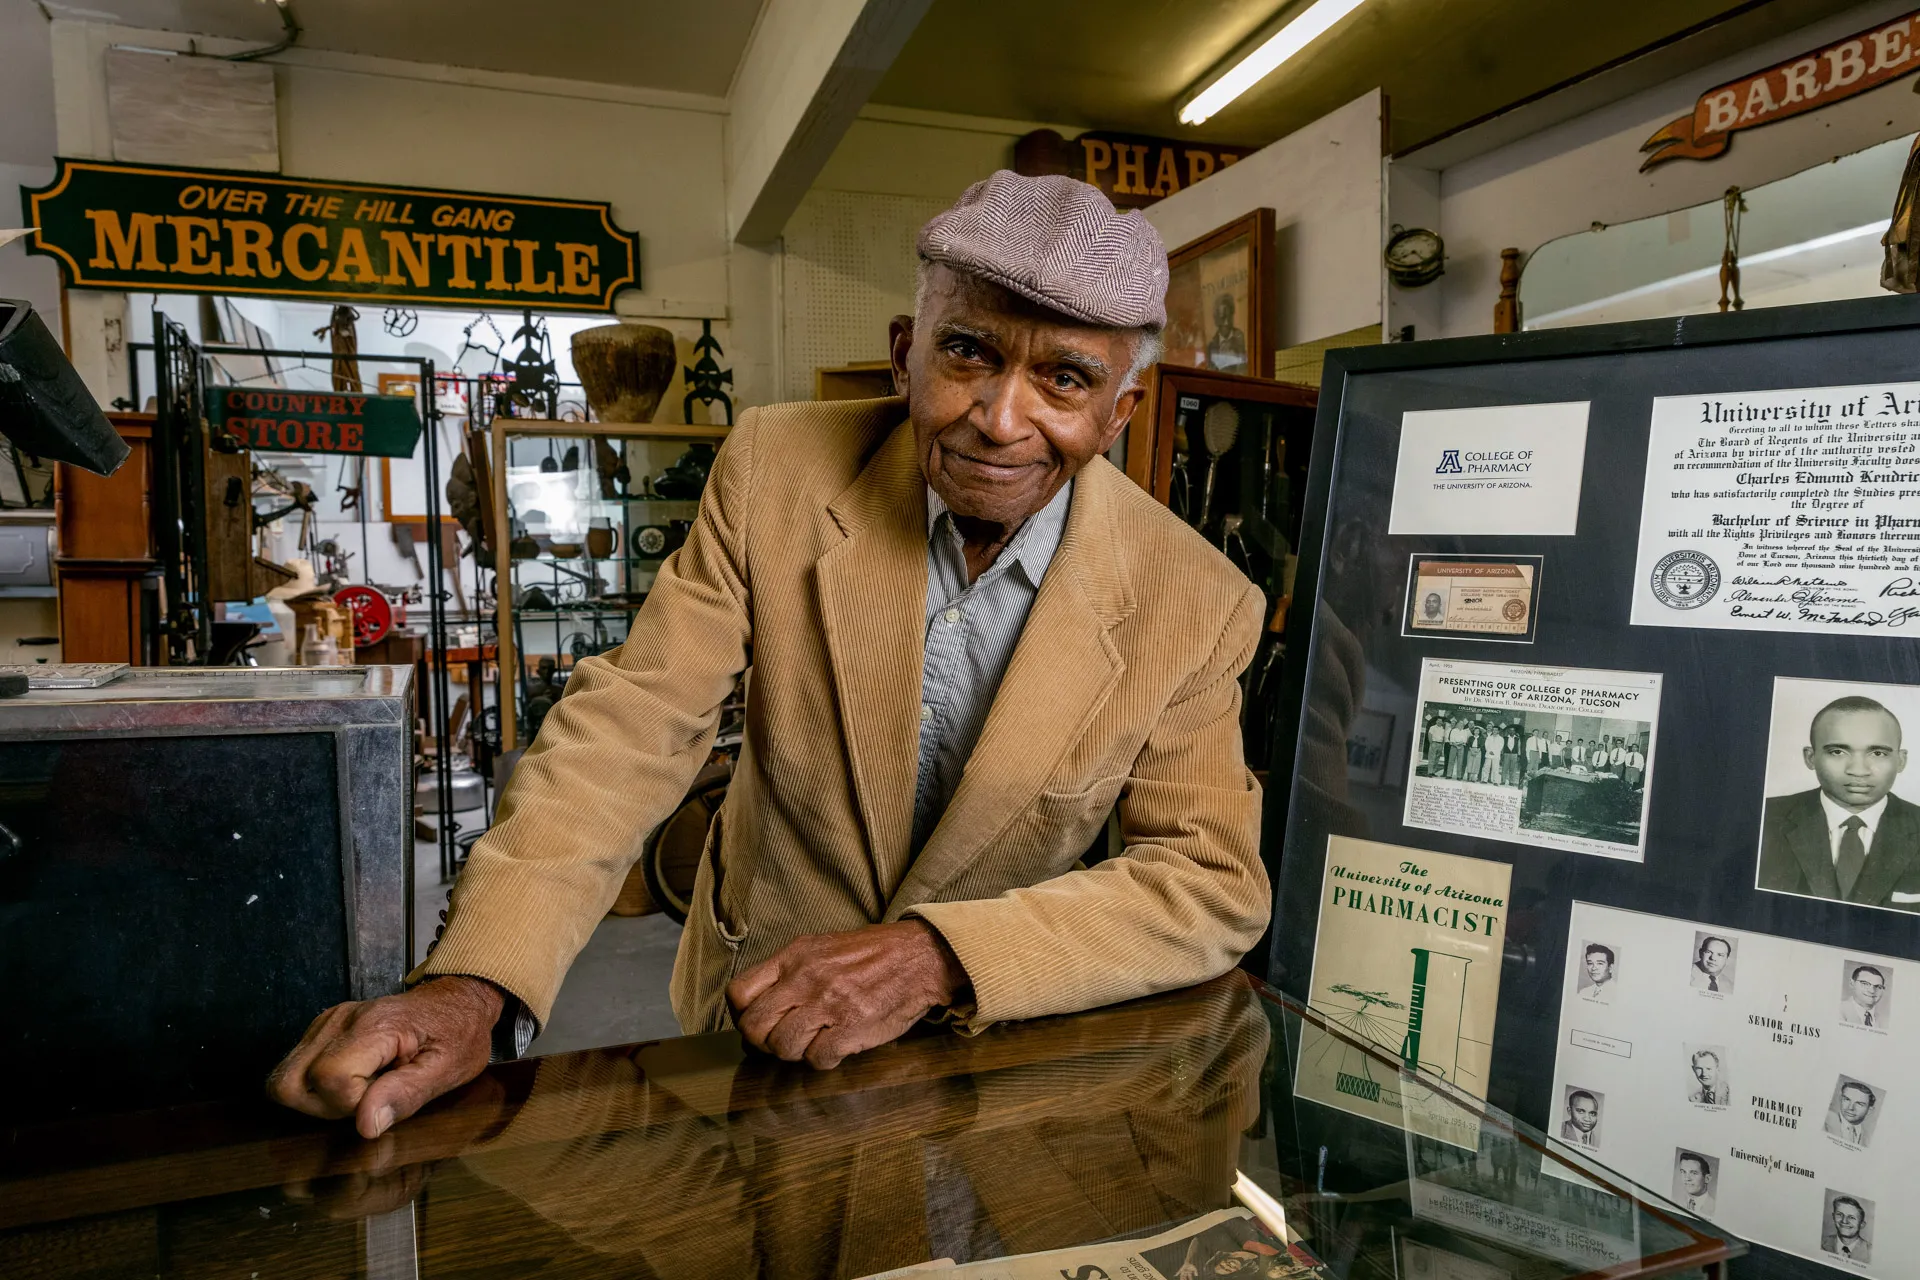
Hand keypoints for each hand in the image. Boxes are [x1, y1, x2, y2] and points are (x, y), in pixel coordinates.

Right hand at [267, 975, 502, 1138]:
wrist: (457, 1000)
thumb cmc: (457, 1033)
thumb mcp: (448, 1069)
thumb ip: (405, 1095)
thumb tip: (366, 1125)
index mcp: (376, 1026)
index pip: (329, 1077)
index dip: (352, 1103)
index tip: (383, 1095)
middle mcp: (342, 1020)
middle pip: (291, 1083)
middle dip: (325, 1106)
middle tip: (369, 1098)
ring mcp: (328, 1022)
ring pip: (285, 1079)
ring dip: (319, 1099)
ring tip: (363, 1089)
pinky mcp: (323, 1030)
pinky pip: (297, 1070)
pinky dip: (318, 1086)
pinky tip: (356, 1079)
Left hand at [726, 920, 969, 1068]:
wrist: (919, 957)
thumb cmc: (871, 955)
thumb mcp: (822, 947)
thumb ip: (789, 972)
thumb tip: (761, 1006)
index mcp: (795, 956)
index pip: (739, 994)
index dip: (742, 1016)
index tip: (758, 1023)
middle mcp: (806, 978)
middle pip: (754, 1026)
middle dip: (764, 1042)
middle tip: (782, 1041)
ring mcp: (829, 1003)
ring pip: (782, 1046)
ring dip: (794, 1053)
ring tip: (813, 1042)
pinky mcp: (852, 1026)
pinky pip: (817, 1059)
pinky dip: (822, 1060)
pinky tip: (836, 1047)